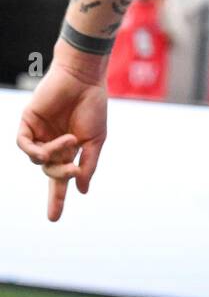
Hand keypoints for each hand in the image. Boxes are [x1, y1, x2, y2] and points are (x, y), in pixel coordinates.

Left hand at [16, 44, 109, 220]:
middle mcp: (51, 144)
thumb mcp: (96, 140)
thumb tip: (81, 190)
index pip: (60, 179)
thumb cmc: (93, 105)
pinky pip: (24, 144)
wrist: (84, 77)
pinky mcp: (28, 121)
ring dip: (53, 155)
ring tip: (70, 140)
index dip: (57, 199)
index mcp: (69, 150)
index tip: (53, 219)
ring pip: (36, 159)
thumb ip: (88, 164)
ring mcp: (39, 133)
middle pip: (49, 172)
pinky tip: (48, 147)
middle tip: (73, 168)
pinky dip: (36, 150)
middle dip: (60, 176)